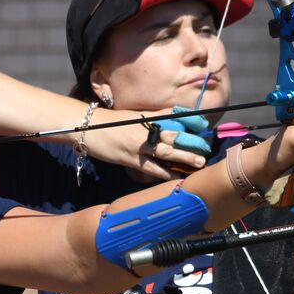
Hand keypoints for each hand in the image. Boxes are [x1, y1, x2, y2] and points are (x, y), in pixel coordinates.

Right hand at [79, 108, 209, 180]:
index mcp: (146, 116)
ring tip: (199, 162)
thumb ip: (151, 118)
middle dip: (192, 142)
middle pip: (174, 134)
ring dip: (184, 157)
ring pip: (166, 150)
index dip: (190, 120)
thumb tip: (171, 120)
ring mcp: (138, 144)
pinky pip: (151, 167)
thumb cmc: (108, 122)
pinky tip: (176, 177)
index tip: (204, 125)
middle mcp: (144, 128)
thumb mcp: (132, 116)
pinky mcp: (129, 158)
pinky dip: (165, 173)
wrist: (86, 127)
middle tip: (207, 148)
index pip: (173, 115)